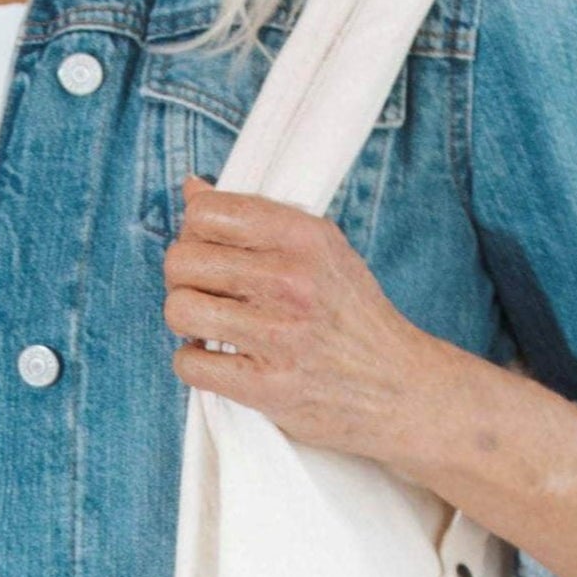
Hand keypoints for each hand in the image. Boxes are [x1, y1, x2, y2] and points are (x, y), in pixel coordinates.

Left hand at [161, 176, 458, 465]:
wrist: (398, 387)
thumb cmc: (353, 316)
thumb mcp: (322, 250)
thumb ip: (258, 220)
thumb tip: (192, 189)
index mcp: (303, 237)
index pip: (205, 213)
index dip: (195, 234)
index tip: (211, 253)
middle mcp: (290, 280)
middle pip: (182, 261)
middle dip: (185, 279)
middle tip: (210, 295)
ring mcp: (278, 335)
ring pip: (179, 310)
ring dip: (186, 321)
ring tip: (212, 327)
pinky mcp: (266, 386)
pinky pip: (189, 364)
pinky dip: (194, 363)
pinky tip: (219, 359)